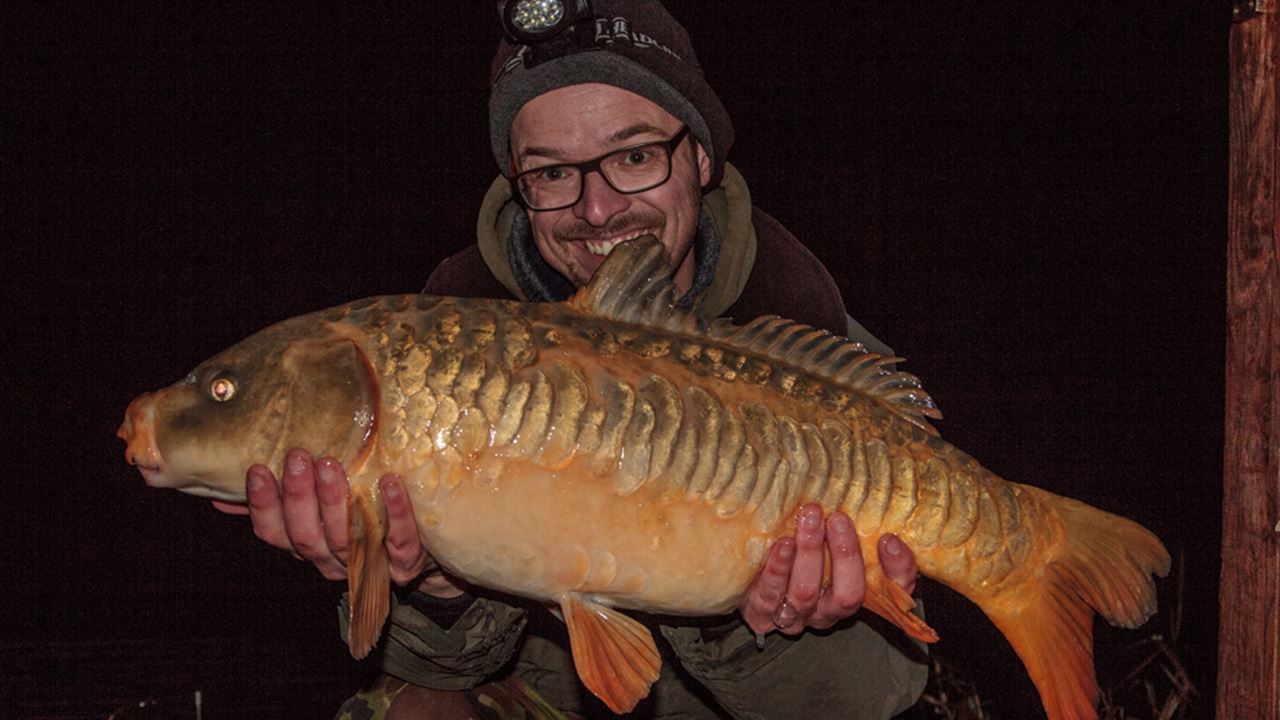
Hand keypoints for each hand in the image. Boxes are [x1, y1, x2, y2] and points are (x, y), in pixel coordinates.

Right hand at [213, 449, 460, 595]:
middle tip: (298, 457)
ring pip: (346, 538)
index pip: (274, 534)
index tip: (257, 469)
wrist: (426, 550)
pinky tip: (390, 481)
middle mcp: (334, 558)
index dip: (263, 505)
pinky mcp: (406, 560)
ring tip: (332, 464)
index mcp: (309, 544)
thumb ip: (277, 501)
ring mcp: (370, 563)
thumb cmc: (365, 517)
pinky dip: (394, 511)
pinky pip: (399, 539)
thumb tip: (220, 492)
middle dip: (299, 497)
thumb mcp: (319, 509)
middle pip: (307, 536)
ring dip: (336, 501)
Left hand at [740, 503, 917, 634]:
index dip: (897, 570)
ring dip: (810, 553)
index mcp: (854, 592)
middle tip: (838, 518)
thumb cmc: (795, 550)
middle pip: (848, 596)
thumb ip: (848, 522)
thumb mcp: (827, 536)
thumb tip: (864, 485)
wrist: (743, 580)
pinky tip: (782, 544)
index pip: (893, 592)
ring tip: (809, 518)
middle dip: (845, 555)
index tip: (889, 538)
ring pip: (807, 592)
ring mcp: (796, 616)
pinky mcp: (761, 613)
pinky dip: (778, 569)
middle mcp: (829, 610)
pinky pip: (771, 595)